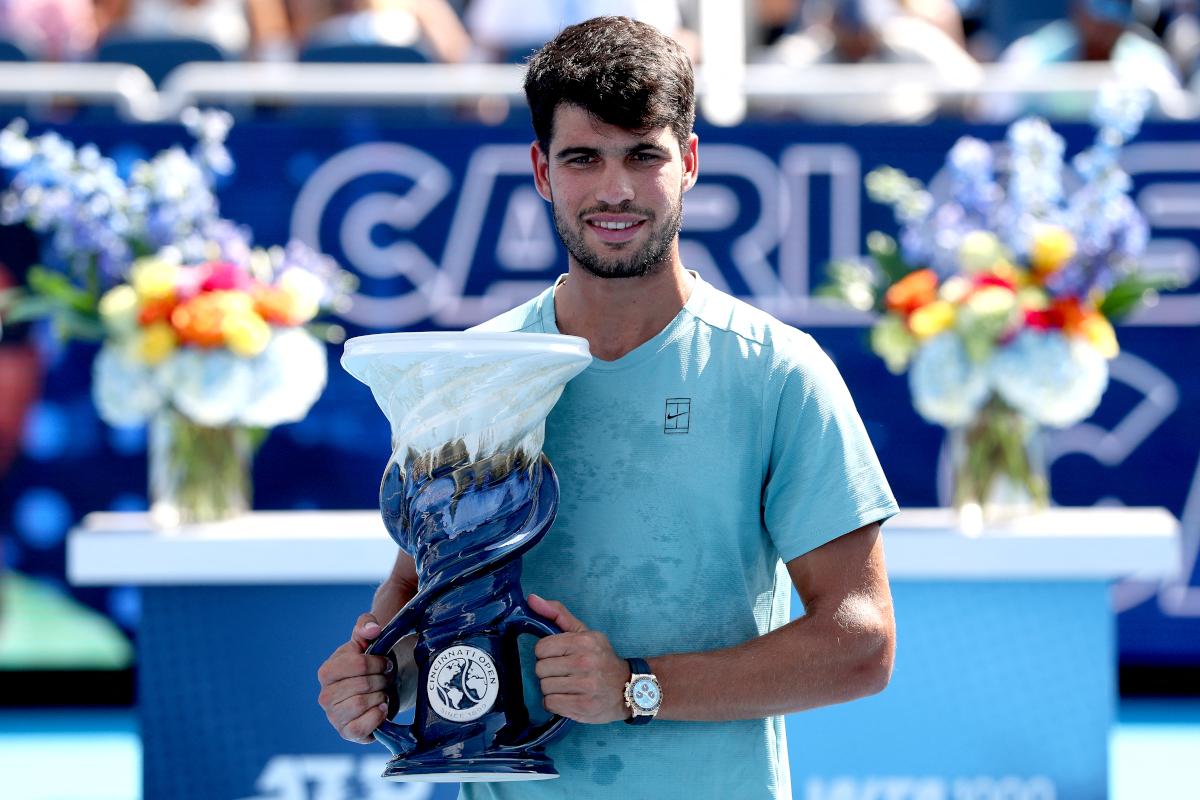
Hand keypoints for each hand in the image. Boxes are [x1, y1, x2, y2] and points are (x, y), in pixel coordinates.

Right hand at [316, 613, 393, 742]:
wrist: (381, 688)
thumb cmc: (372, 663)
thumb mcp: (369, 640)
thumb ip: (366, 625)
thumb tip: (372, 629)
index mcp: (327, 671)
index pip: (357, 664)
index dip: (377, 662)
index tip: (386, 662)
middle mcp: (325, 696)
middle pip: (363, 684)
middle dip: (382, 679)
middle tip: (387, 678)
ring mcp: (333, 716)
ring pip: (362, 704)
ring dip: (381, 696)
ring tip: (383, 692)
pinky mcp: (346, 733)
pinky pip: (361, 727)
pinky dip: (376, 717)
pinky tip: (382, 708)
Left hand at [529, 594, 629, 723]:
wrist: (629, 688)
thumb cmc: (601, 658)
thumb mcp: (584, 632)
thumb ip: (557, 614)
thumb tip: (531, 599)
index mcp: (583, 641)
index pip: (541, 648)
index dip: (546, 654)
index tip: (558, 656)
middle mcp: (584, 662)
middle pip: (540, 669)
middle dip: (549, 672)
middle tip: (564, 673)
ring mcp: (585, 686)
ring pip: (544, 688)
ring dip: (551, 689)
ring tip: (567, 686)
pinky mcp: (583, 707)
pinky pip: (550, 704)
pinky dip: (555, 703)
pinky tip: (568, 698)